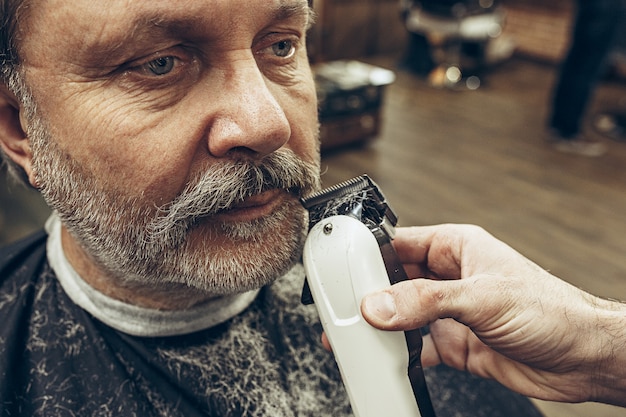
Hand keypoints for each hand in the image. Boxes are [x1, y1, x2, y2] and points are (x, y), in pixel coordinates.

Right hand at [360, 225, 625, 405]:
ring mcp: (450, 312)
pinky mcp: (455, 344)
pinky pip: (416, 347)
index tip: (342, 268)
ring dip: (382, 326)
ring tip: (356, 334)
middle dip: (370, 294)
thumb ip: (426, 301)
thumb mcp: (482, 297)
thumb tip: (379, 305)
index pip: (401, 242)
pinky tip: (388, 359)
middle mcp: (450, 278)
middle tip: (343, 307)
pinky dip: (400, 355)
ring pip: (402, 315)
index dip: (370, 253)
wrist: (583, 359)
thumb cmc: (550, 310)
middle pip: (395, 281)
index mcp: (456, 247)